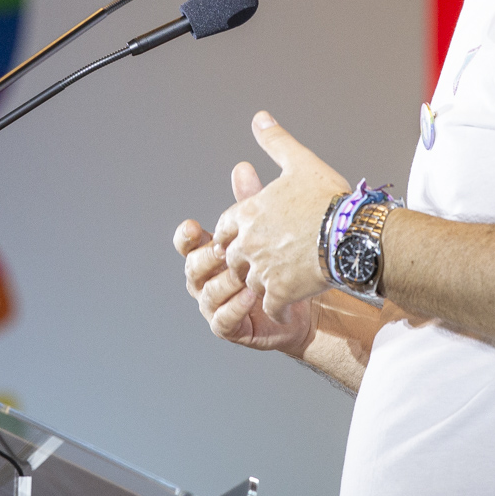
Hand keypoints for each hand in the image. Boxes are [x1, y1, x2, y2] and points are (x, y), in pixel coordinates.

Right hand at [174, 157, 314, 354]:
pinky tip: (252, 296)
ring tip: (244, 274)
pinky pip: (223, 320)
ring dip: (225, 283)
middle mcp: (207, 279)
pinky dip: (235, 308)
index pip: (187, 243)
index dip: (186, 236)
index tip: (194, 227)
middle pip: (192, 268)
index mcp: (211, 253)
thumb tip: (242, 167)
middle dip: (206, 259)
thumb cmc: (284, 259)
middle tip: (224, 251)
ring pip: (207, 294)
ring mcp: (216, 305)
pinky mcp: (231, 328)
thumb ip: (251, 202)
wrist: (308, 298)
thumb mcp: (267, 227)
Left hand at [217, 112, 350, 318]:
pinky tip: (286, 306)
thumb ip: (275, 142)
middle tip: (265, 260)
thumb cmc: (329, 199)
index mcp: (249, 213)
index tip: (249, 235)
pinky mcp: (279, 293)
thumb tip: (260, 118)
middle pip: (234, 258)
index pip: (226, 226)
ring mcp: (262, 270)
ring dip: (260, 283)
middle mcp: (249, 243)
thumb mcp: (299, 162)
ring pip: (250, 283)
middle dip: (246, 259)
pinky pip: (269, 308)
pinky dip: (275, 308)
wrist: (352, 234)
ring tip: (278, 281)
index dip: (237, 231)